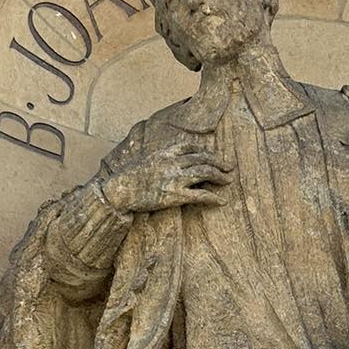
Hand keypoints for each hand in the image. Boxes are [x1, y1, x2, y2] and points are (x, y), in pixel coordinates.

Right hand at [101, 143, 233, 213]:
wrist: (120, 190)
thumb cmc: (129, 177)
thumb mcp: (144, 160)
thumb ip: (159, 158)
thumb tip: (165, 160)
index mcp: (165, 153)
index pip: (191, 147)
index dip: (205, 152)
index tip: (213, 156)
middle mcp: (173, 163)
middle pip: (202, 159)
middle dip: (218, 163)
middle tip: (229, 167)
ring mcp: (175, 178)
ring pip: (205, 173)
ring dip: (219, 176)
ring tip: (228, 181)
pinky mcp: (175, 195)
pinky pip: (200, 195)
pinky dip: (214, 197)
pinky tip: (222, 201)